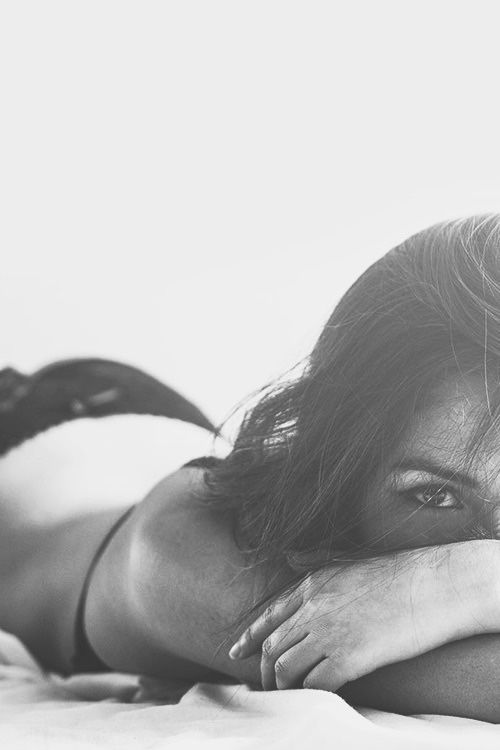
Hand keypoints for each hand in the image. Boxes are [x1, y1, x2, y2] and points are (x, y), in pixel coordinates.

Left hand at [228, 541, 499, 691]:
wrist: (429, 585)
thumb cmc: (398, 576)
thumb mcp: (349, 566)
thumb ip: (321, 575)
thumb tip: (299, 569)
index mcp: (313, 585)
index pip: (269, 614)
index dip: (250, 636)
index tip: (236, 652)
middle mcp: (313, 608)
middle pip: (273, 645)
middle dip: (264, 669)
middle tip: (266, 686)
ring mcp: (328, 632)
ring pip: (285, 667)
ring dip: (282, 687)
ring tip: (287, 697)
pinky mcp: (348, 656)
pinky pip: (314, 684)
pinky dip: (308, 695)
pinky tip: (312, 700)